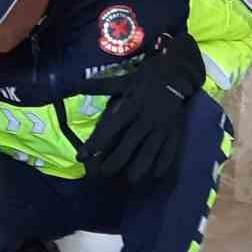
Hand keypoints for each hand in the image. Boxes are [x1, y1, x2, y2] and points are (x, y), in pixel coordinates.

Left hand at [74, 33, 203, 183]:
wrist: (178, 72)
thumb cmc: (147, 77)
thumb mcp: (122, 80)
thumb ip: (98, 86)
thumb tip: (72, 85)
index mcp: (131, 107)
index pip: (110, 128)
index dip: (96, 143)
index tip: (82, 156)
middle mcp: (145, 119)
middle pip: (129, 144)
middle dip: (115, 160)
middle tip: (103, 173)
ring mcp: (162, 126)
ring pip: (150, 150)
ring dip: (140, 165)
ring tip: (131, 179)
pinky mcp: (175, 129)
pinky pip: (171, 148)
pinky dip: (164, 161)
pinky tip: (157, 174)